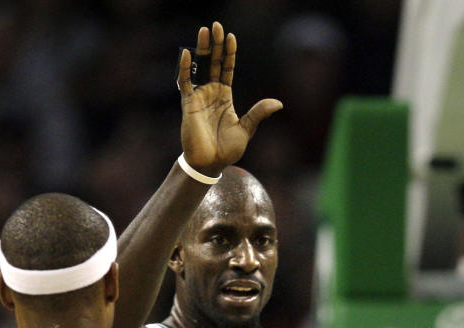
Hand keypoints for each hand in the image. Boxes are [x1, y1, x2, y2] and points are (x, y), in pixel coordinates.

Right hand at [178, 22, 282, 173]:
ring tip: (204, 31)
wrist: (210, 164)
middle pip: (212, 62)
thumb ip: (258, 113)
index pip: (226, 69)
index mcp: (225, 96)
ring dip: (200, 49)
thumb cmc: (227, 150)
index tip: (231, 37)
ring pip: (199, 67)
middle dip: (214, 44)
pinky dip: (185, 69)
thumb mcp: (246, 129)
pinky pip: (185, 83)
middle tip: (215, 26)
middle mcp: (211, 92)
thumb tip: (278, 103)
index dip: (228, 53)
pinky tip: (187, 54)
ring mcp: (199, 97)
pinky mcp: (188, 104)